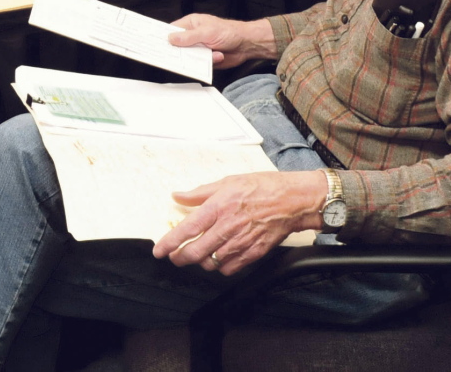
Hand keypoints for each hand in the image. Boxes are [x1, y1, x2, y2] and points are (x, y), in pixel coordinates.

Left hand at [152, 170, 327, 275]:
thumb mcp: (227, 182)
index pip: (187, 229)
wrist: (292, 200)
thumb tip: (177, 196)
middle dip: (180, 258)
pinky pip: (229, 268)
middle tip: (174, 257)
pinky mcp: (253, 254)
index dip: (169, 242)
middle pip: (195, 252)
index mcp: (218, 207)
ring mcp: (241, 243)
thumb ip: (199, 193)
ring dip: (200, 262)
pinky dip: (220, 266)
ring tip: (198, 254)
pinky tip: (219, 257)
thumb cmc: (261, 187)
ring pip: (211, 263)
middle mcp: (227, 227)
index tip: (158, 250)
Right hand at [168, 15, 276, 68]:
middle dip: (180, 52)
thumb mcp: (206, 32)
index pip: (172, 31)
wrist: (246, 44)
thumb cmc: (229, 31)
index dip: (164, 37)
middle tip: (179, 55)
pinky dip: (208, 62)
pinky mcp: (205, 59)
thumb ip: (188, 37)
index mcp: (190, 24)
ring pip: (188, 57)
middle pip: (178, 46)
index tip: (156, 44)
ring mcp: (199, 48)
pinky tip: (218, 55)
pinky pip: (199, 65)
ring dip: (198, 57)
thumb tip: (171, 38)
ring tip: (211, 52)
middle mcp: (193, 36)